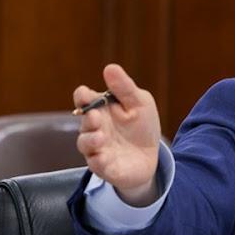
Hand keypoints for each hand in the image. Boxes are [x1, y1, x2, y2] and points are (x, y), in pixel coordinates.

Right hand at [75, 64, 163, 205]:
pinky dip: (99, 160)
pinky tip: (104, 157)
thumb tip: (110, 67)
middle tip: (95, 116)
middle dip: (88, 118)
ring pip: (85, 143)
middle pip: (83, 121)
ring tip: (100, 136)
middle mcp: (94, 128)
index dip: (82, 96)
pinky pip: (96, 164)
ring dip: (90, 139)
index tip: (85, 95)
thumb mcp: (139, 102)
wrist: (152, 156)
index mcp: (100, 108)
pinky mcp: (104, 167)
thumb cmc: (141, 126)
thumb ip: (124, 88)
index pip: (82, 98)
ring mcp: (97, 148)